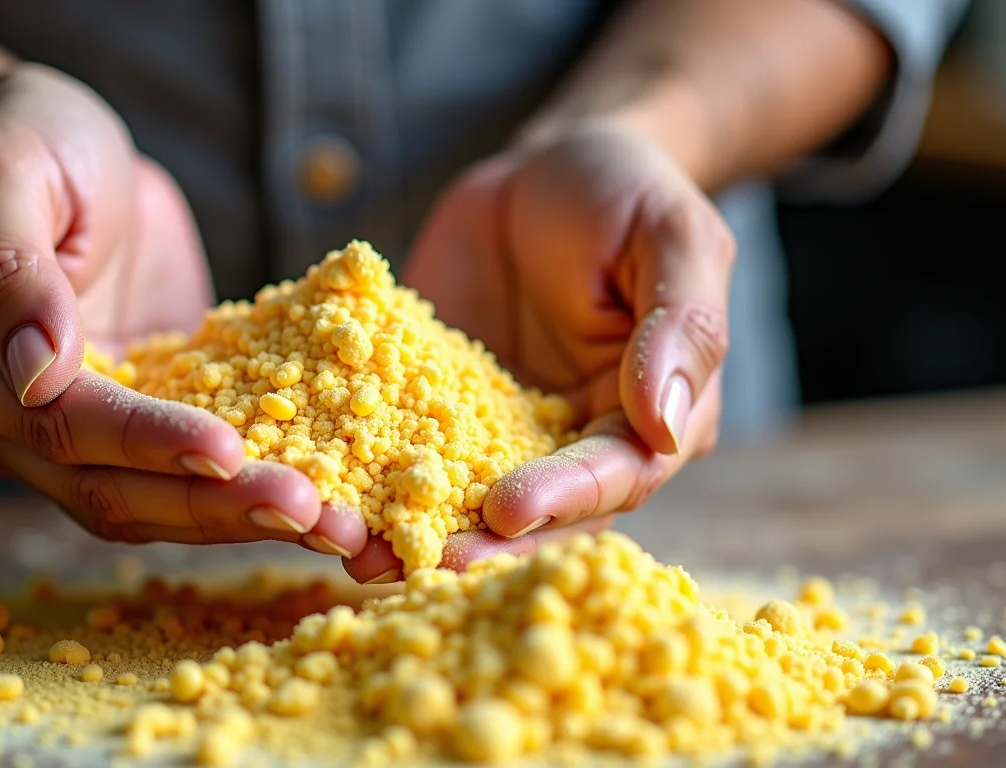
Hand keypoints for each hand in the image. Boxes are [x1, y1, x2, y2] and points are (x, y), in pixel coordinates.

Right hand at [0, 64, 366, 556]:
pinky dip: (256, 490)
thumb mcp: (5, 175)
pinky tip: (329, 504)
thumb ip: (9, 269)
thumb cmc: (25, 139)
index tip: (226, 449)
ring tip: (339, 526)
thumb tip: (37, 375)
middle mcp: (6, 424)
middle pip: (111, 489)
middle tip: (312, 511)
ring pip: (158, 501)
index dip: (143, 442)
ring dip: (247, 517)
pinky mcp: (144, 421)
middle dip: (213, 504)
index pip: (56, 424)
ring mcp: (78, 433)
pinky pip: (196, 472)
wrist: (64, 143)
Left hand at [344, 123, 731, 581]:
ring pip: (465, 495)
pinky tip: (325, 497)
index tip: (507, 508)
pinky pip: (405, 446)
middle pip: (537, 512)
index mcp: (650, 419)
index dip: (564, 497)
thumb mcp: (673, 238)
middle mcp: (577, 441)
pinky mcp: (439, 408)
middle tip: (421, 559)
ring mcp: (502, 430)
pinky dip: (370, 476)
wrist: (543, 168)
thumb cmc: (627, 193)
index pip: (615, 475)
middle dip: (481, 540)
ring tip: (359, 552)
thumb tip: (666, 422)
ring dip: (416, 528)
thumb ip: (680, 326)